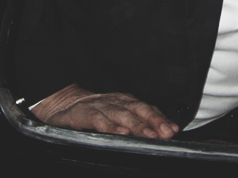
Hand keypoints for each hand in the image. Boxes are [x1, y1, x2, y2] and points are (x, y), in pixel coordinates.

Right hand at [33, 84, 178, 138]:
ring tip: (149, 134)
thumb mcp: (117, 113)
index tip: (173, 129)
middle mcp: (116, 101)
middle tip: (166, 132)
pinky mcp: (85, 114)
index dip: (161, 118)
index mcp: (125, 101)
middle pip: (139, 109)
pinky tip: (120, 133)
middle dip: (155, 121)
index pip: (147, 108)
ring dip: (137, 125)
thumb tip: (161, 130)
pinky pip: (99, 120)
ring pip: (122, 115)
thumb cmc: (94, 111)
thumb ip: (137, 120)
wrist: (64, 103)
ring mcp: (101, 107)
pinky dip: (111, 126)